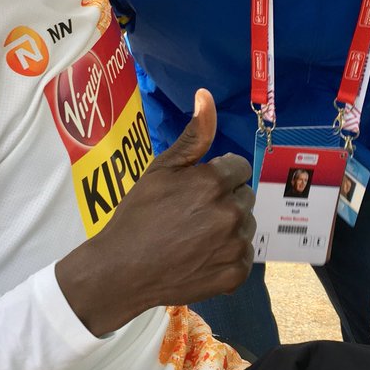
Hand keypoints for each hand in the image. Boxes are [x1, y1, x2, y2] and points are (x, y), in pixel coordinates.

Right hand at [55, 89, 255, 336]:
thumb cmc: (138, 215)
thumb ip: (193, 135)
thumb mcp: (161, 169)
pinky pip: (244, 256)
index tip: (197, 188)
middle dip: (226, 199)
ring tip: (196, 235)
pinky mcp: (236, 274)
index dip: (219, 175)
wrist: (122, 270)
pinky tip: (202, 256)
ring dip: (229, 227)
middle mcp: (231, 212)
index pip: (239, 167)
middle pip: (245, 196)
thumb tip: (206, 95)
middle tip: (194, 213)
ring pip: (246, 226)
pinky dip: (228, 256)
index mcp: (214, 182)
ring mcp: (235, 246)